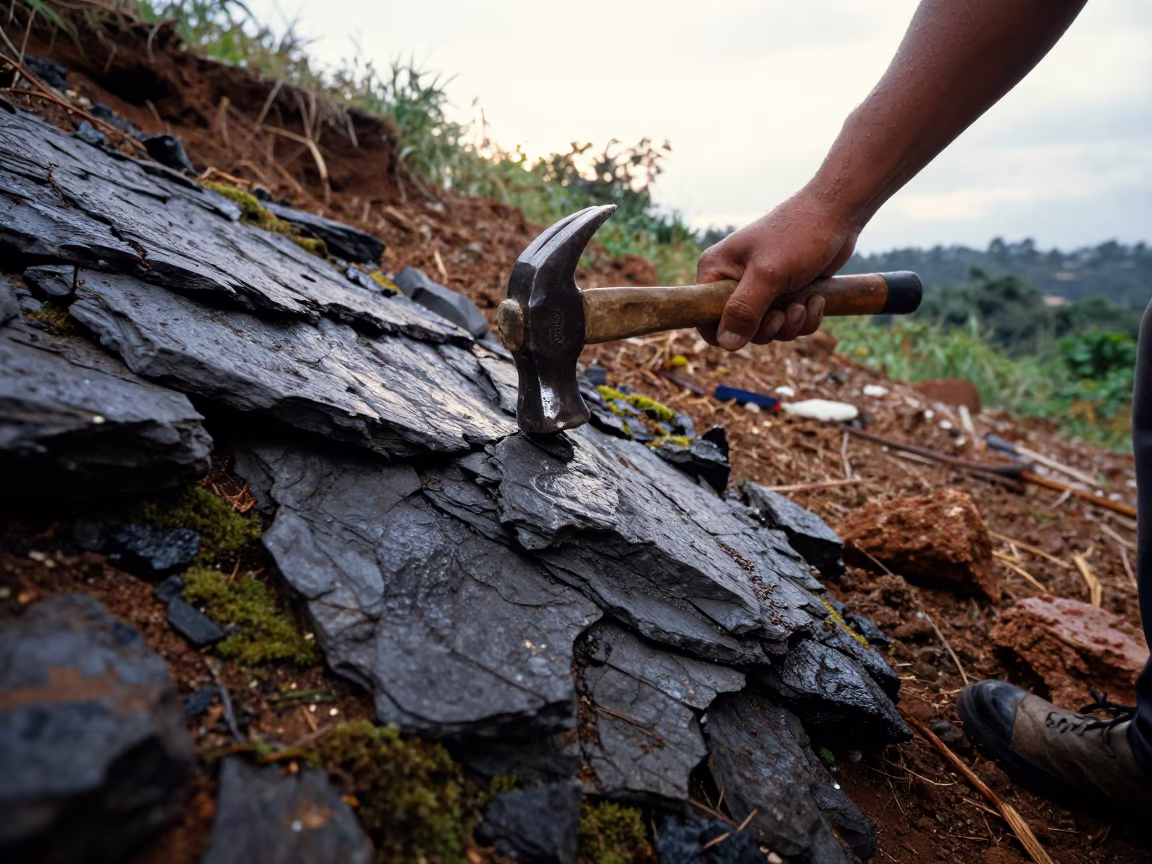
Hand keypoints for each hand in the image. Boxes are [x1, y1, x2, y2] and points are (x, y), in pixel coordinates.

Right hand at [695, 191, 859, 349]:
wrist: (837, 214)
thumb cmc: (798, 235)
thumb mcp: (768, 274)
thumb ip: (744, 310)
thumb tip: (726, 344)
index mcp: (716, 271)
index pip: (704, 318)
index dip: (725, 332)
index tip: (751, 329)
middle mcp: (733, 281)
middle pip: (740, 330)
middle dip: (768, 328)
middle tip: (784, 313)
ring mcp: (760, 289)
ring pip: (768, 330)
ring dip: (791, 324)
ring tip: (805, 302)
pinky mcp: (784, 294)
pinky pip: (789, 323)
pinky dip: (805, 318)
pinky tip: (816, 299)